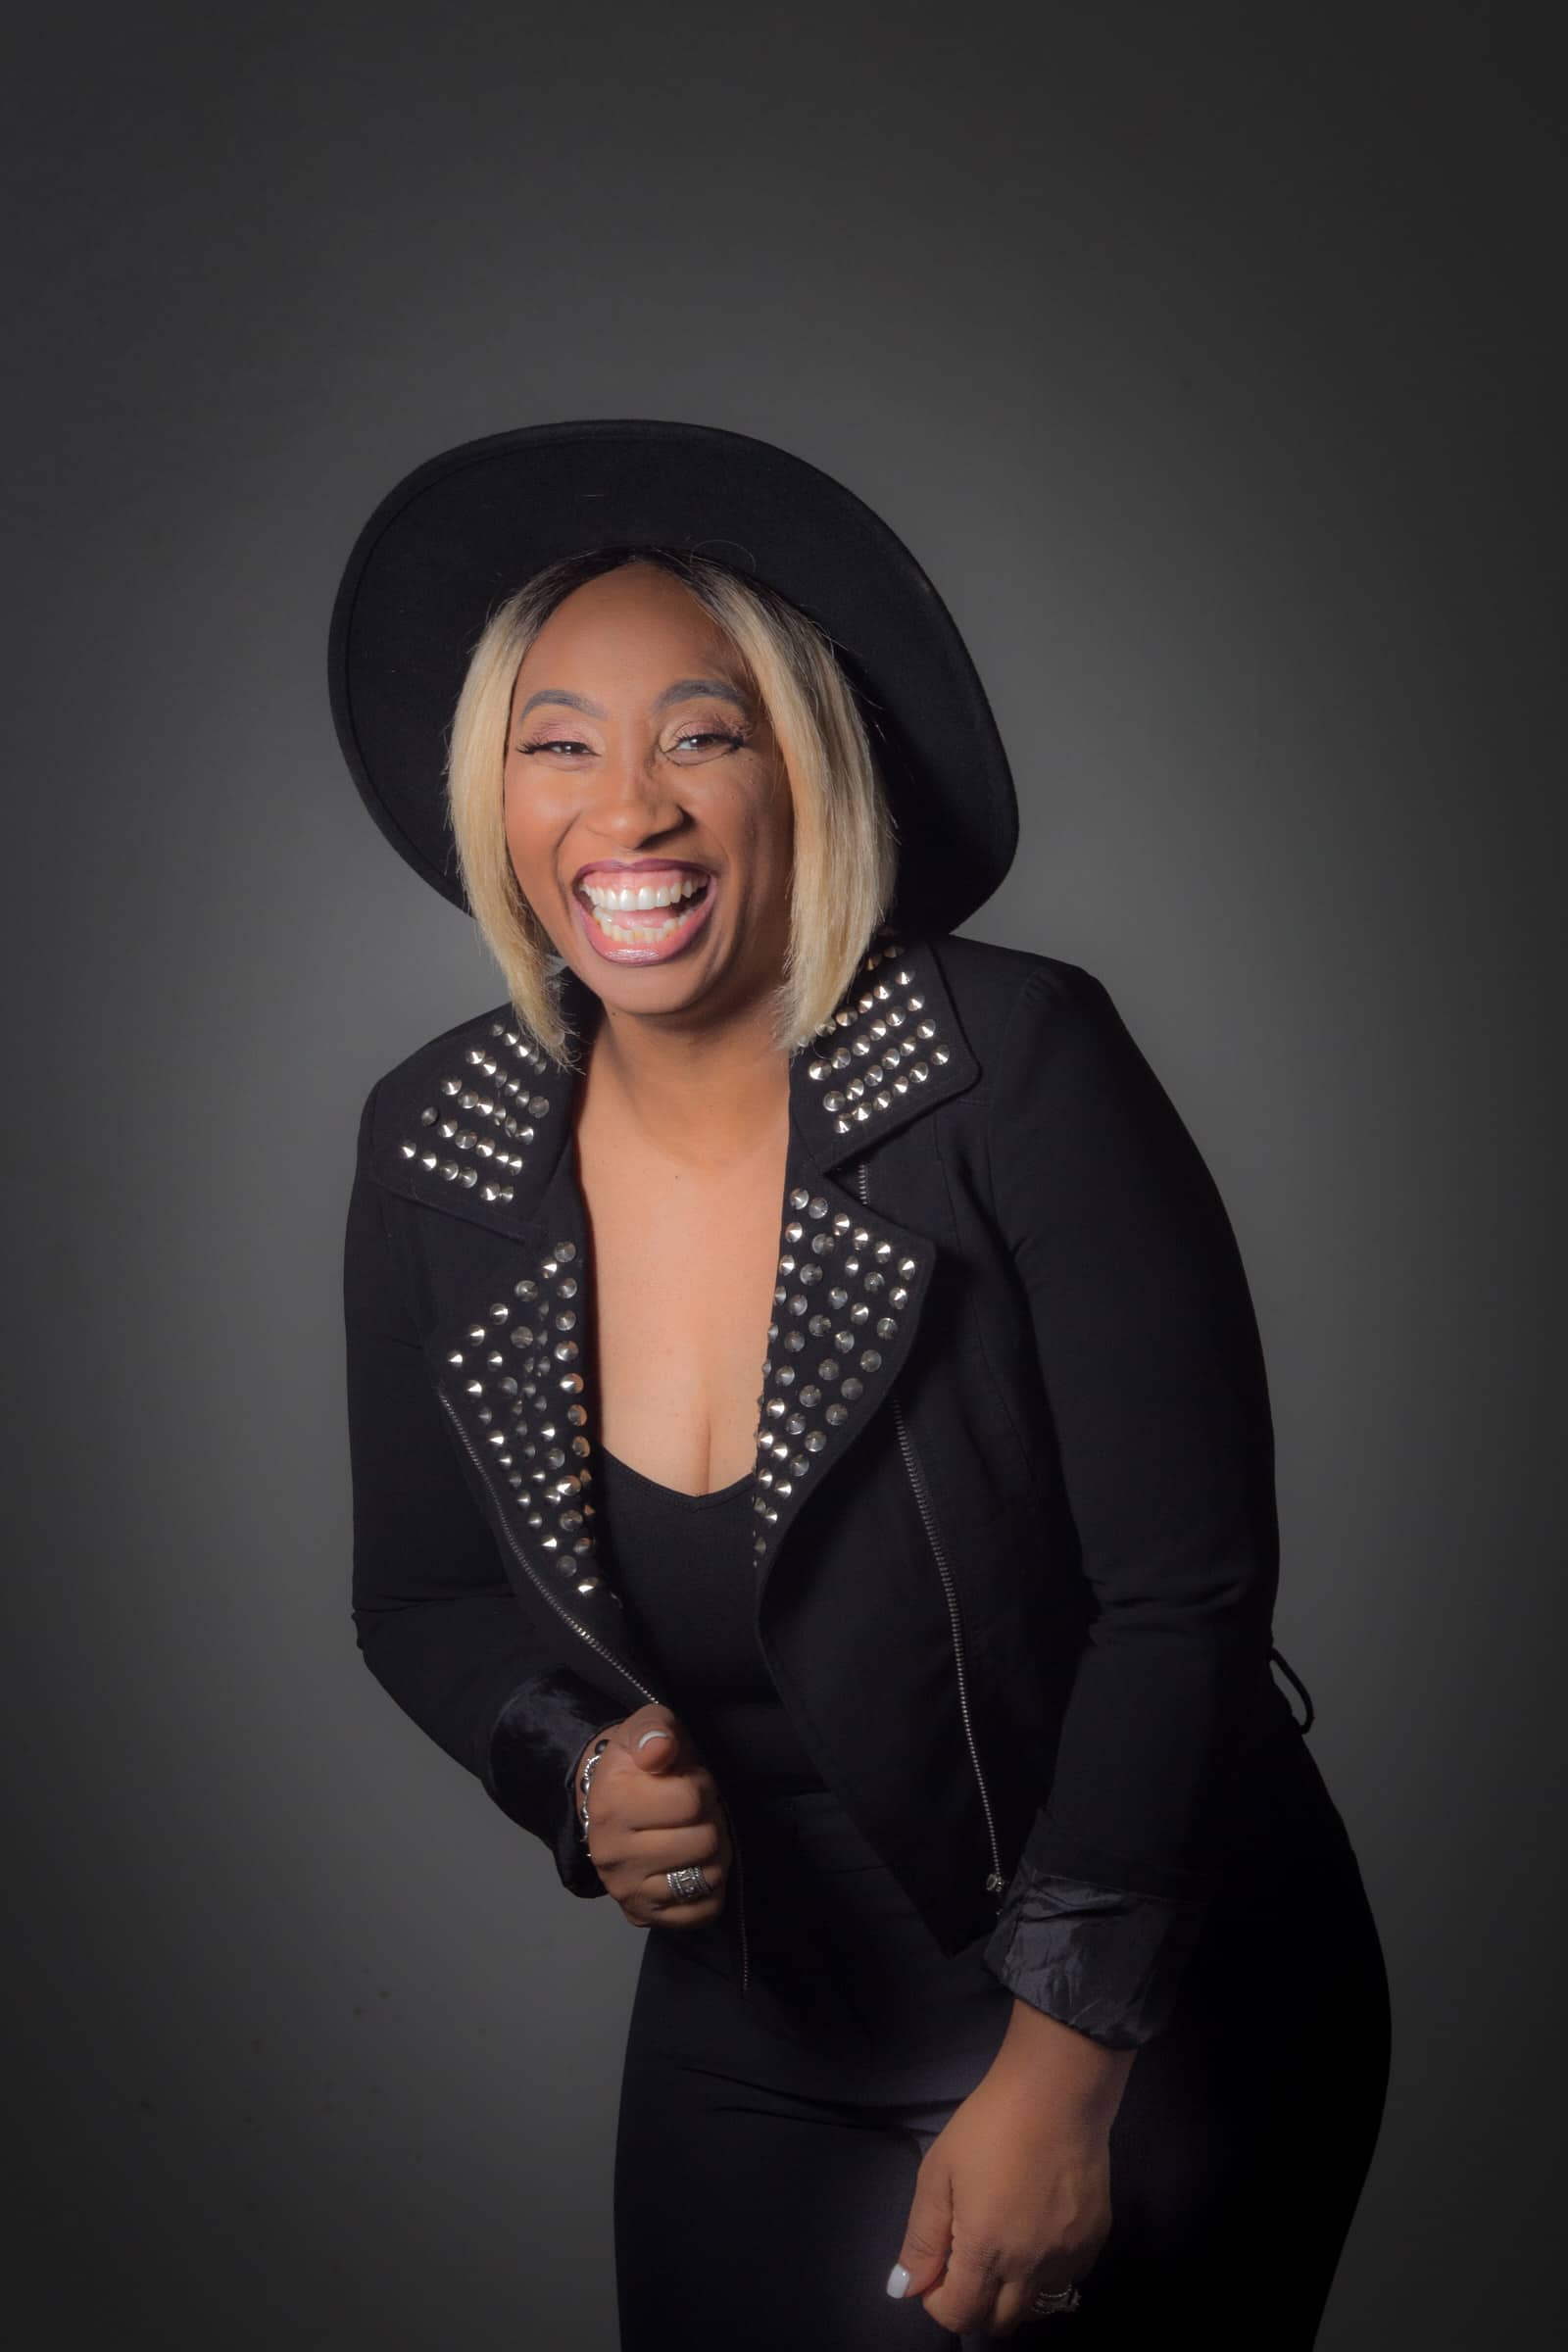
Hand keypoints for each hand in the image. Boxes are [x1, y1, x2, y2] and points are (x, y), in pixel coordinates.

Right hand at [575, 1704, 732, 1934]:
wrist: (609, 1800)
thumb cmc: (639, 1763)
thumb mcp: (647, 1729)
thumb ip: (654, 1730)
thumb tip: (659, 1750)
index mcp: (612, 1804)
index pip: (691, 1801)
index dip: (701, 1786)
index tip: (687, 1782)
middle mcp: (612, 1854)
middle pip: (703, 1841)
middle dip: (709, 1819)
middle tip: (693, 1812)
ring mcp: (625, 1890)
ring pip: (707, 1877)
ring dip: (715, 1853)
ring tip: (695, 1835)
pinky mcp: (642, 1915)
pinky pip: (703, 1911)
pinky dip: (712, 1889)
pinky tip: (694, 1865)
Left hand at [885, 2009, 1130, 2336]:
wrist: (1057, 2091)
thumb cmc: (989, 2125)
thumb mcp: (938, 2173)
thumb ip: (921, 2238)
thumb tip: (904, 2289)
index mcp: (986, 2253)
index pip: (958, 2316)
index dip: (937, 2300)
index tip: (935, 2266)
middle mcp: (1030, 2269)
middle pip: (998, 2323)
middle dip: (973, 2304)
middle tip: (964, 2261)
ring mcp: (1068, 2257)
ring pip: (1036, 2307)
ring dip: (1010, 2294)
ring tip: (1001, 2248)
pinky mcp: (1094, 2240)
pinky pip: (1066, 2280)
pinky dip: (1045, 2273)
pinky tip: (1036, 2233)